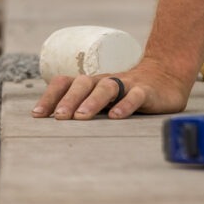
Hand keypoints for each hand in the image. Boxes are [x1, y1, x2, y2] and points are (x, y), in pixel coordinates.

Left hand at [30, 57, 192, 120]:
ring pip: (107, 87)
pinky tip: (116, 117)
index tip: (38, 115)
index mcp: (92, 83)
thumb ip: (86, 108)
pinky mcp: (146, 91)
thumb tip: (55, 128)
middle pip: (83, 83)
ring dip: (92, 101)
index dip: (51, 96)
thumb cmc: (127, 91)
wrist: (166, 75)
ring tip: (81, 117)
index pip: (66, 82)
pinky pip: (135, 96)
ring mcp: (126, 84)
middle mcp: (106, 81)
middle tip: (58, 117)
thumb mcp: (104, 99)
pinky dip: (125, 105)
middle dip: (69, 100)